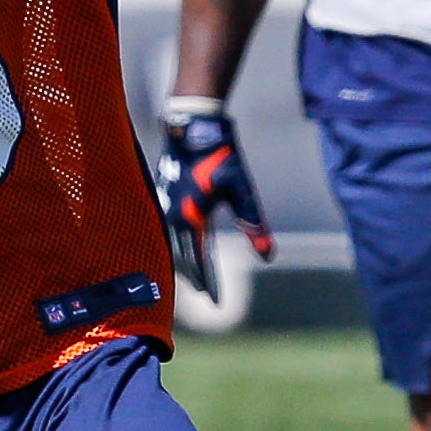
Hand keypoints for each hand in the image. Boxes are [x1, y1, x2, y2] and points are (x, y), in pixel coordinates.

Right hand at [156, 99, 273, 301]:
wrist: (192, 129)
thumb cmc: (219, 155)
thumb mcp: (241, 188)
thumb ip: (252, 222)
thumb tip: (268, 255)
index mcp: (191, 218)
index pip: (199, 261)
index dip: (210, 283)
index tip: (218, 301)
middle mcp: (173, 217)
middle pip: (181, 259)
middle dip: (195, 279)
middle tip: (208, 295)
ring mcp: (164, 208)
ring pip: (171, 247)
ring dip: (183, 264)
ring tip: (196, 279)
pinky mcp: (162, 200)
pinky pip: (166, 233)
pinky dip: (175, 247)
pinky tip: (182, 249)